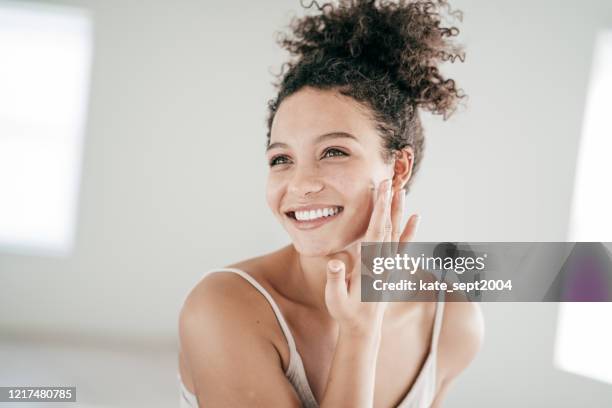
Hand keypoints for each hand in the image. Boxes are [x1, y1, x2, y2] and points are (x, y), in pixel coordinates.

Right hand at [324, 179, 419, 334]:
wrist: (364, 329)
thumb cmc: (346, 313)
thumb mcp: (335, 300)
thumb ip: (335, 281)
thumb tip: (334, 263)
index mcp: (370, 265)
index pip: (375, 231)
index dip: (379, 210)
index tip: (381, 191)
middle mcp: (383, 262)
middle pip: (388, 226)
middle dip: (388, 203)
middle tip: (390, 180)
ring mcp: (389, 264)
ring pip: (396, 232)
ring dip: (398, 211)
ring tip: (401, 190)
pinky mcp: (390, 268)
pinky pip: (403, 246)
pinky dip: (411, 230)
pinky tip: (417, 217)